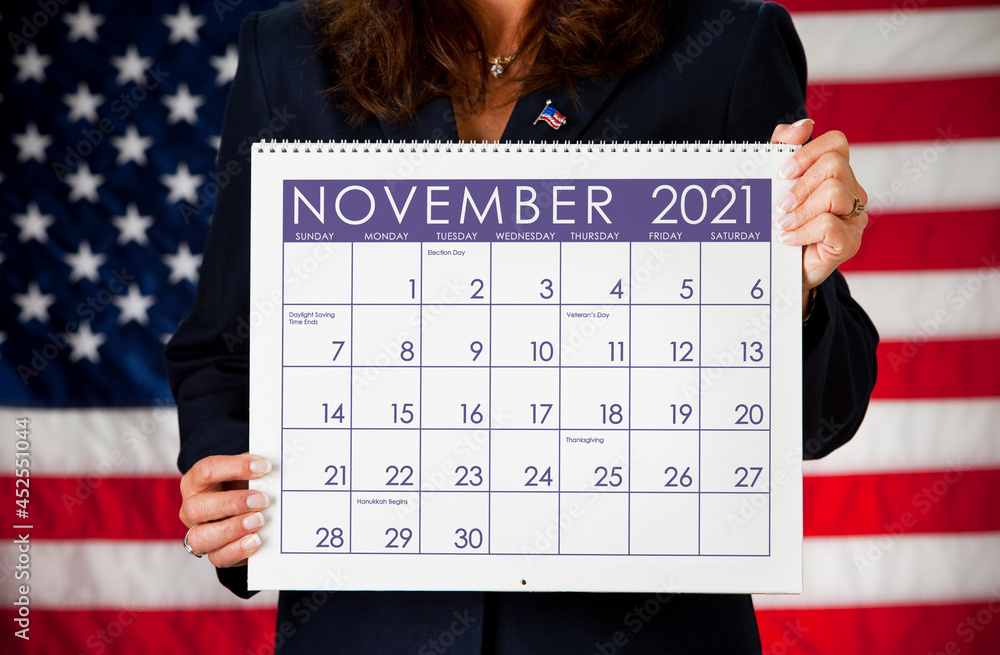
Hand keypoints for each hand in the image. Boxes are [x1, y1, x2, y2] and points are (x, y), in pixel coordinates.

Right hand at [179, 453, 271, 567]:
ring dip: (232, 529)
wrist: (244, 511)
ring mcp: (198, 533)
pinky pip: (217, 557)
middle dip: (232, 503)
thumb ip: (253, 471)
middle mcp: (191, 508)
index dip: (235, 467)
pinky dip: (238, 550)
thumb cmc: (242, 487)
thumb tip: (272, 469)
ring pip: (200, 537)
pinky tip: (255, 540)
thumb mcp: (245, 474)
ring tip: (259, 521)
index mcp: (196, 482)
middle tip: (262, 500)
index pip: (206, 470)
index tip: (264, 467)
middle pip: (196, 507)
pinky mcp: (213, 552)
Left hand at [770, 120, 868, 311]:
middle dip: (801, 184)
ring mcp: (854, 218)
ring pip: (835, 193)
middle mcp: (851, 192)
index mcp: (836, 174)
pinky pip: (830, 225)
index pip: (836, 143)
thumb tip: (803, 125)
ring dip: (801, 209)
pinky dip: (803, 231)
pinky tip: (788, 239)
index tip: (782, 172)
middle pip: (835, 166)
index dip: (809, 151)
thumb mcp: (776, 185)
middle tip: (780, 205)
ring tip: (783, 224)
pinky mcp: (850, 243)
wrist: (782, 271)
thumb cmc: (781, 224)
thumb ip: (784, 151)